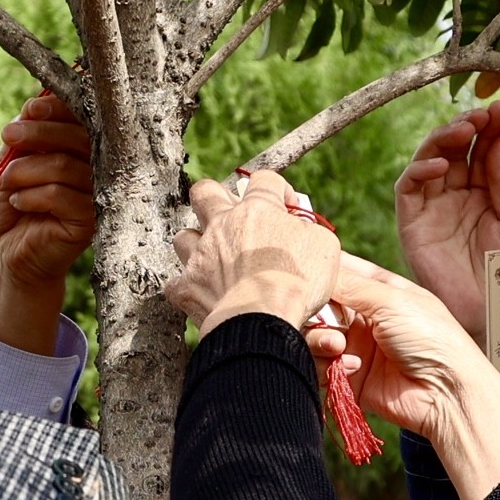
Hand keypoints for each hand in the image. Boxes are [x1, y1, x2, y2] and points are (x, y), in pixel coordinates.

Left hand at [0, 91, 95, 353]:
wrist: (16, 254)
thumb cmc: (17, 204)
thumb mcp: (16, 164)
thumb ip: (25, 137)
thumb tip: (32, 105)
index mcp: (86, 150)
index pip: (82, 119)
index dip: (58, 109)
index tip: (28, 110)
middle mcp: (100, 170)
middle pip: (77, 138)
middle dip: (38, 133)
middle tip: (7, 136)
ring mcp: (98, 196)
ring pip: (65, 167)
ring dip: (27, 169)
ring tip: (5, 180)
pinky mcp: (90, 222)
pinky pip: (61, 197)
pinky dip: (32, 195)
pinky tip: (16, 202)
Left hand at [163, 173, 342, 332]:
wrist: (263, 318)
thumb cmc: (298, 281)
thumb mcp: (323, 247)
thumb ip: (309, 230)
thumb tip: (301, 230)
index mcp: (258, 210)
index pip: (264, 180)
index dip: (277, 189)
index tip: (286, 207)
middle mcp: (223, 225)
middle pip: (205, 192)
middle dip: (213, 197)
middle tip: (229, 214)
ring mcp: (200, 255)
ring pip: (183, 236)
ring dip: (195, 245)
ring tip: (211, 258)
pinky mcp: (187, 287)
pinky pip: (176, 283)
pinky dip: (187, 288)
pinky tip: (200, 294)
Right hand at [304, 258, 499, 499]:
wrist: (446, 393)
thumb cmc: (431, 338)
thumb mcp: (391, 299)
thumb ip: (348, 283)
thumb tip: (312, 267)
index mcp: (378, 291)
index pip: (340, 271)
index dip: (318, 269)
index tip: (297, 268)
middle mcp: (363, 317)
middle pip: (318, 305)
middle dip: (313, 310)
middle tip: (318, 316)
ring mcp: (354, 347)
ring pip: (313, 336)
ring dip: (319, 339)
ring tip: (338, 346)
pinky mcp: (347, 378)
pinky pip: (318, 367)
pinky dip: (327, 366)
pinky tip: (350, 367)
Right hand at [395, 102, 499, 334]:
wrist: (496, 309)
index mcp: (482, 190)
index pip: (481, 148)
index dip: (490, 126)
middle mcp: (454, 194)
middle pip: (454, 148)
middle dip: (468, 126)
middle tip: (485, 113)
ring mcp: (432, 207)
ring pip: (429, 160)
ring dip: (444, 139)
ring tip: (465, 129)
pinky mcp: (412, 223)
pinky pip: (408, 189)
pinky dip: (420, 171)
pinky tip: (441, 166)